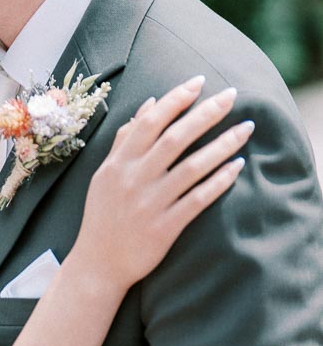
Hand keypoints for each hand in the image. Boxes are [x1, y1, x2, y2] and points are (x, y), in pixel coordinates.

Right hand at [74, 77, 252, 289]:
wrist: (98, 264)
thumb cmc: (103, 216)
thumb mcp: (105, 175)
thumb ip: (125, 140)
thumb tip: (149, 104)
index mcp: (119, 164)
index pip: (150, 122)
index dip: (175, 99)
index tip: (198, 82)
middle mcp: (134, 179)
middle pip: (176, 138)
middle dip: (206, 113)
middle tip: (232, 96)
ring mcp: (150, 204)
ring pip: (192, 167)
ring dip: (222, 145)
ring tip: (246, 128)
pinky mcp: (165, 227)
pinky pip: (198, 199)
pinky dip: (219, 181)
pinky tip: (237, 166)